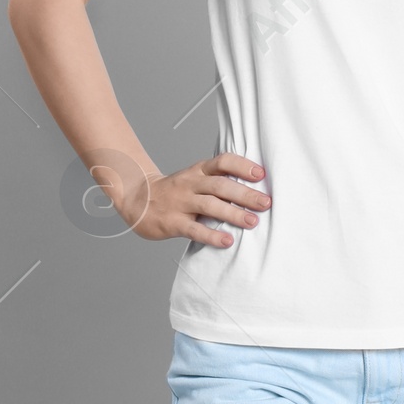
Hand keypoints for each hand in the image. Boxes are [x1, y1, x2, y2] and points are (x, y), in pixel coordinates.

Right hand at [86, 150, 268, 246]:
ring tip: (252, 222)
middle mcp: (190, 184)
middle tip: (266, 203)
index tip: (261, 174)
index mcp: (198, 171)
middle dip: (245, 194)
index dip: (242, 166)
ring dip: (233, 213)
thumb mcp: (194, 178)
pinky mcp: (173, 223)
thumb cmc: (175, 192)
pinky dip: (212, 235)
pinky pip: (194, 229)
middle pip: (220, 185)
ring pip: (210, 205)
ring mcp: (181, 203)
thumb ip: (218, 182)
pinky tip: (227, 241)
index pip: (222, 162)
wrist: (137, 200)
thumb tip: (256, 190)